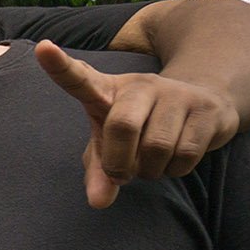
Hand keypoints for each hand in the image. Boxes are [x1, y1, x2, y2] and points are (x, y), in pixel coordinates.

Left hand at [35, 40, 240, 208]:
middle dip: (119, 162)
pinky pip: (184, 155)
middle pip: (121, 126)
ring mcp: (176, 94)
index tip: (42, 48)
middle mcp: (141, 85)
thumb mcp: (112, 144)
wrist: (204, 105)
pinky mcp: (207, 109)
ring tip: (152, 163)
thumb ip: (98, 170)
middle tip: (122, 174)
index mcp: (107, 91)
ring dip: (151, 170)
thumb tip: (99, 201)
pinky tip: (175, 160)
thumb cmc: (143, 126)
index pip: (79, 79)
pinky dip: (175, 170)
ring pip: (156, 147)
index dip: (60, 67)